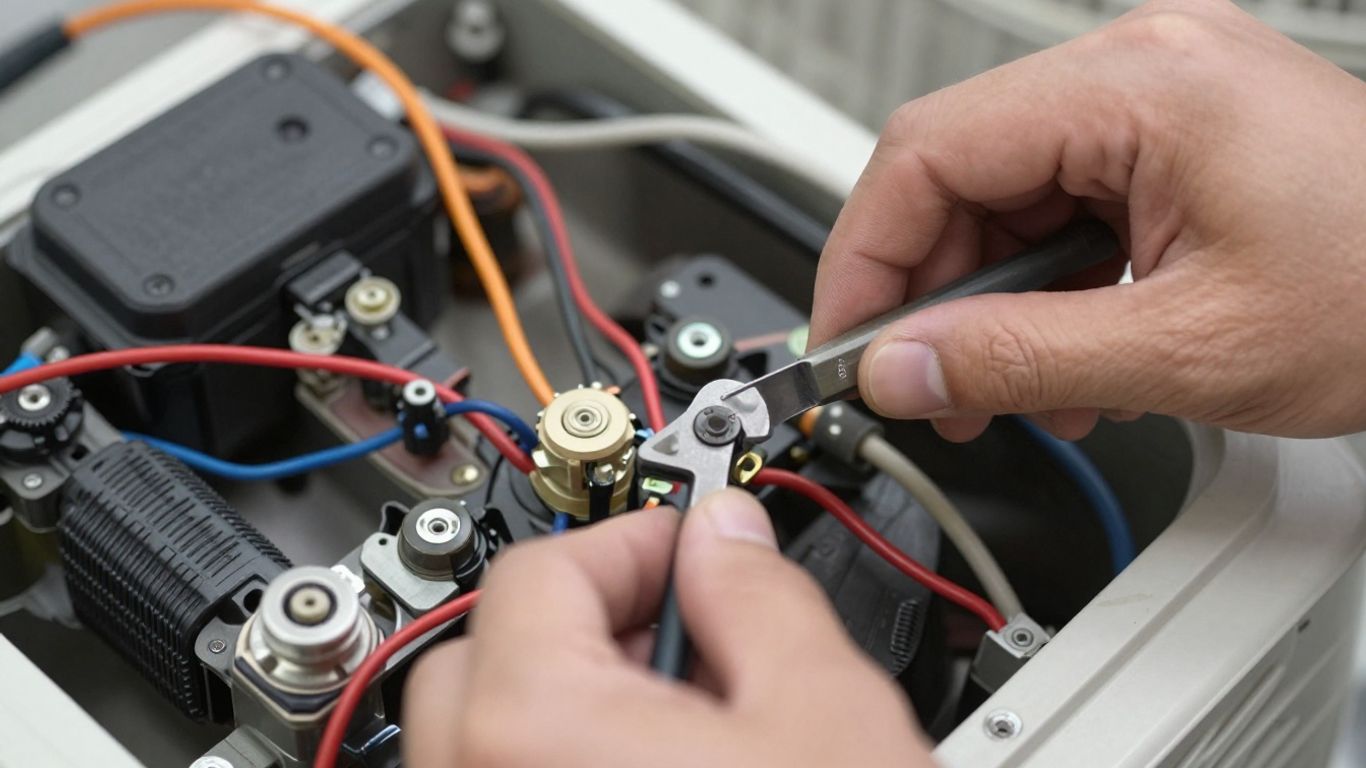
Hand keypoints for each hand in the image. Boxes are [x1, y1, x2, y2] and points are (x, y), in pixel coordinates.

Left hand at [402, 492, 932, 767]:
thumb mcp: (824, 711)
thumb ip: (761, 592)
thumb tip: (725, 534)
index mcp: (533, 730)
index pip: (540, 568)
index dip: (635, 536)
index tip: (694, 542)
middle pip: (486, 648)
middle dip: (590, 614)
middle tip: (684, 621)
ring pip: (486, 729)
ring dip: (578, 690)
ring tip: (691, 708)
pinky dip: (567, 753)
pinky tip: (665, 763)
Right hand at [811, 0, 1365, 440]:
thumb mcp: (1188, 350)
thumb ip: (1020, 360)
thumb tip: (902, 370)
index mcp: (1140, 85)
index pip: (926, 153)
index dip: (865, 259)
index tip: (847, 344)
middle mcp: (1141, 69)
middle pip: (956, 174)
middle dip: (929, 294)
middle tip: (927, 388)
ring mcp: (1157, 101)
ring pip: (1003, 198)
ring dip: (988, 303)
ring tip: (1011, 391)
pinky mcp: (1172, 142)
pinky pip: (1062, 207)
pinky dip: (1043, 288)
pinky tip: (1065, 357)